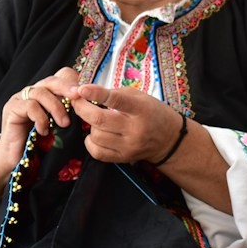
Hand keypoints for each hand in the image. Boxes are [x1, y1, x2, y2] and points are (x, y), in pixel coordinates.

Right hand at [0, 67, 80, 168]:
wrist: (18, 161)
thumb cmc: (41, 146)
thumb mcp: (60, 129)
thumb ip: (71, 116)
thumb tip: (90, 110)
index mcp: (47, 94)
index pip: (61, 77)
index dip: (73, 82)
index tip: (85, 95)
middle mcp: (33, 92)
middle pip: (52, 80)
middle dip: (67, 87)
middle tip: (78, 97)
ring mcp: (20, 99)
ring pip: (41, 92)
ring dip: (56, 107)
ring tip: (64, 124)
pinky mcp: (11, 108)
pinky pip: (29, 106)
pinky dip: (40, 118)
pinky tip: (44, 131)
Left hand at [69, 84, 183, 164]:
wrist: (169, 139)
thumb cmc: (152, 112)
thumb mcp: (140, 97)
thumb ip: (116, 94)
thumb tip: (87, 94)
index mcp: (141, 109)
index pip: (116, 100)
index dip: (96, 94)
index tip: (81, 89)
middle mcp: (135, 130)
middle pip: (99, 120)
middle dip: (82, 108)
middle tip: (77, 101)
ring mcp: (129, 146)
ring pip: (96, 136)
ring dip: (89, 125)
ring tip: (94, 119)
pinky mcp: (123, 158)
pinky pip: (97, 152)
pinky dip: (90, 142)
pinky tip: (95, 134)